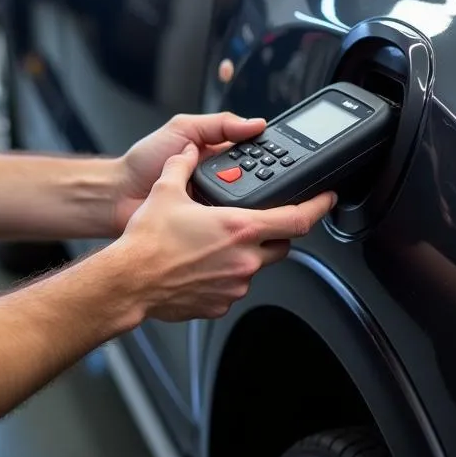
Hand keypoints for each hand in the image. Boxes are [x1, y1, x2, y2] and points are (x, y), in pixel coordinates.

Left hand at [113, 110, 267, 234]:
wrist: (118, 195)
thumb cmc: (143, 161)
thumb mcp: (182, 129)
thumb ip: (218, 123)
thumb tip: (255, 123)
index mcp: (217, 154)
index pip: (254, 153)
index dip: (268, 154)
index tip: (281, 157)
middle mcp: (220, 181)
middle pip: (254, 181)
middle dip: (257, 180)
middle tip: (249, 178)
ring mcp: (214, 205)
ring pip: (245, 205)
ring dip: (243, 202)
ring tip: (235, 196)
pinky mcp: (207, 228)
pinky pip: (227, 225)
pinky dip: (229, 222)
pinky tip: (229, 219)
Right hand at [117, 143, 335, 321]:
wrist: (129, 281)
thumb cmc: (147, 242)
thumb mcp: (165, 191)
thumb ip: (181, 166)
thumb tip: (186, 153)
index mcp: (239, 227)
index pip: (298, 218)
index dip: (318, 207)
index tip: (326, 199)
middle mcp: (244, 258)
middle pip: (282, 244)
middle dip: (275, 232)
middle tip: (257, 221)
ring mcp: (235, 284)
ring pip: (255, 266)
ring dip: (245, 254)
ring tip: (214, 244)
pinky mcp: (220, 303)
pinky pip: (233, 286)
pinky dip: (224, 274)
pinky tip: (200, 265)